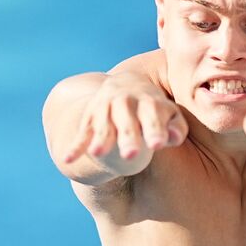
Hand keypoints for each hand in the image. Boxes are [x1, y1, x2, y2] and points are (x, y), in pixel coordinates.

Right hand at [63, 72, 187, 168]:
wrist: (125, 86)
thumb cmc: (155, 110)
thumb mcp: (170, 115)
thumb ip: (176, 128)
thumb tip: (173, 138)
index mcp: (149, 102)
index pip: (152, 116)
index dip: (155, 130)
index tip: (157, 144)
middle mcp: (125, 102)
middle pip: (126, 121)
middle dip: (128, 137)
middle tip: (131, 155)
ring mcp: (104, 110)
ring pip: (102, 126)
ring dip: (100, 139)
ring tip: (98, 153)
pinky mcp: (89, 119)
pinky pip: (81, 134)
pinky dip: (75, 147)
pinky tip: (68, 160)